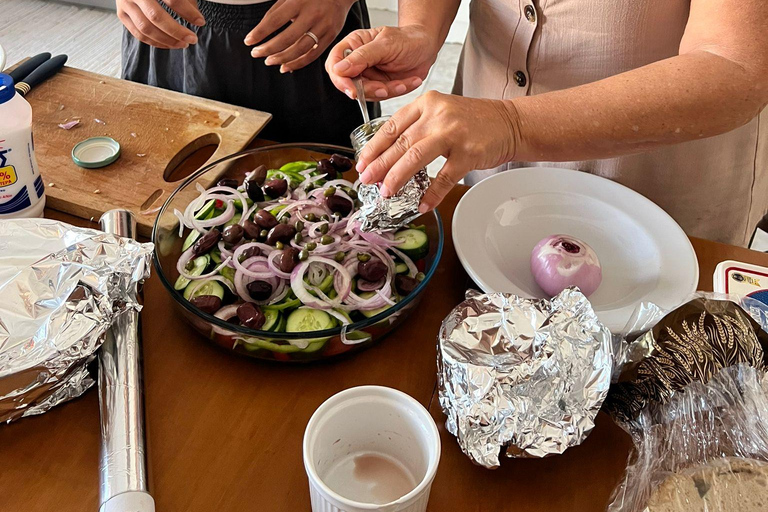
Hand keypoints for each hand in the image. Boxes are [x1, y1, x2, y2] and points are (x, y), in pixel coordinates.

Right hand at [116, 0, 203, 48]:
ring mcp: (124, 3)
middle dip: (177, 31)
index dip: (188, 12)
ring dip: (167, 40)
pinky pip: (138, 34)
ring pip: (145, 28)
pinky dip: (156, 42)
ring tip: (183, 44)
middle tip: (192, 39)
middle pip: (155, 16)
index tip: (201, 22)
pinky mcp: (121, 14)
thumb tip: (196, 18)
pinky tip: (170, 44)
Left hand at [245, 0, 354, 72]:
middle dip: (268, 49)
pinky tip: (286, 66)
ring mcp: (323, 26)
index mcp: (299, 1)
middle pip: (286, 38)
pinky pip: (313, 55)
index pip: (275, 20)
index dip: (260, 32)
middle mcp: (312, 14)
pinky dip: (298, 63)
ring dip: (281, 58)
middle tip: (256, 53)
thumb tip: (261, 30)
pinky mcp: (331, 36)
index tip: (249, 41)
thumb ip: (278, 11)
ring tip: (269, 61)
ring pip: (299, 49)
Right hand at [325, 25, 437, 99]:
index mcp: (353, 46)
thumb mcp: (385, 44)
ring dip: (386, 91)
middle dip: (368, 90)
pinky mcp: (379, 86)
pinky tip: (407, 82)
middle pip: (349, 84)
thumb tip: (340, 69)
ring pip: (366, 94)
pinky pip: (382, 97)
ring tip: (402, 83)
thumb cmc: (407, 39)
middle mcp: (357, 62)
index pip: (334, 65)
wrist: (426, 47)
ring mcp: (368, 76)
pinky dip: (395, 92)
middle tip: (384, 88)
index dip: (340, 80)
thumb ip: (362, 57)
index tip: (352, 89)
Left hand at [357, 91, 519, 211]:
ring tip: (386, 192)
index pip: (392, 126)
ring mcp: (453, 133)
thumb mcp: (441, 112)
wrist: (510, 122)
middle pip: (400, 142)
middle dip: (380, 165)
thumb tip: (389, 156)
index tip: (363, 162)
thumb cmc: (473, 122)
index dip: (374, 147)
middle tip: (367, 180)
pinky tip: (423, 204)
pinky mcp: (469, 152)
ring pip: (416, 157)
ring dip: (397, 177)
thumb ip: (417, 127)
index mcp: (427, 103)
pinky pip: (444, 177)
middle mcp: (438, 115)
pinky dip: (432, 193)